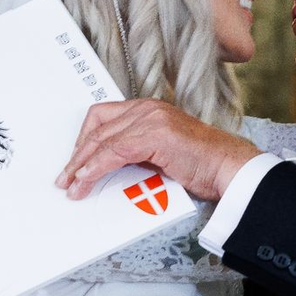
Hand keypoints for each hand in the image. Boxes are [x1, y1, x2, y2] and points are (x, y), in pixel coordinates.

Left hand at [55, 99, 260, 201]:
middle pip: (97, 126)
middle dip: (77, 155)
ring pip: (102, 139)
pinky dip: (95, 169)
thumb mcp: (161, 157)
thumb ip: (136, 155)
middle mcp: (148, 108)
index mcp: (149, 109)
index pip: (104, 118)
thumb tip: (108, 170)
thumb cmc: (203, 166)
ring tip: (72, 186)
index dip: (84, 141)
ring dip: (81, 166)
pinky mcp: (154, 135)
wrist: (230, 169)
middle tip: (66, 178)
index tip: (74, 163)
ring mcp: (151, 119)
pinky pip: (113, 152)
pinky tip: (86, 182)